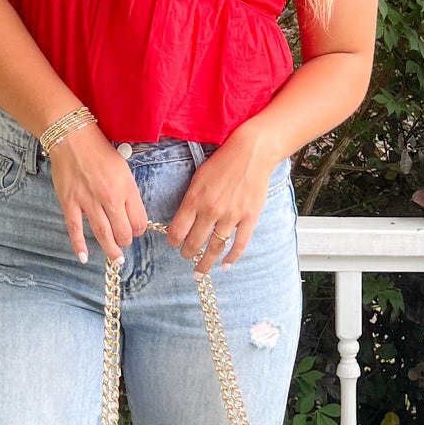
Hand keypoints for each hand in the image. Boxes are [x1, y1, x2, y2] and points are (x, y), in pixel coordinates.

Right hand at [48, 125, 147, 263]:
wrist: (73, 138)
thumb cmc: (100, 152)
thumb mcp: (123, 170)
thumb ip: (128, 193)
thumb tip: (130, 215)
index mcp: (126, 188)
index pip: (139, 221)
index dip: (139, 230)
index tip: (134, 230)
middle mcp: (109, 197)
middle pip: (123, 232)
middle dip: (125, 241)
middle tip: (123, 243)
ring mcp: (88, 201)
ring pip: (102, 234)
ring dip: (110, 250)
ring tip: (116, 259)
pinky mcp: (69, 202)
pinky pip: (75, 229)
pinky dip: (79, 245)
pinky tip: (84, 257)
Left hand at [166, 132, 277, 274]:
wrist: (250, 152)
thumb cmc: (222, 162)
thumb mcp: (198, 178)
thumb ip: (190, 201)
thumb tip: (183, 221)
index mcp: (194, 199)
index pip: (177, 231)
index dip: (172, 241)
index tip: (173, 244)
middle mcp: (211, 210)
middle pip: (194, 243)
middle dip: (187, 254)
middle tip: (186, 257)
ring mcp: (231, 216)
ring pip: (215, 249)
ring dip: (205, 263)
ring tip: (200, 271)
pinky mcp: (249, 218)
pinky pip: (239, 244)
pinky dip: (232, 258)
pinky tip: (225, 265)